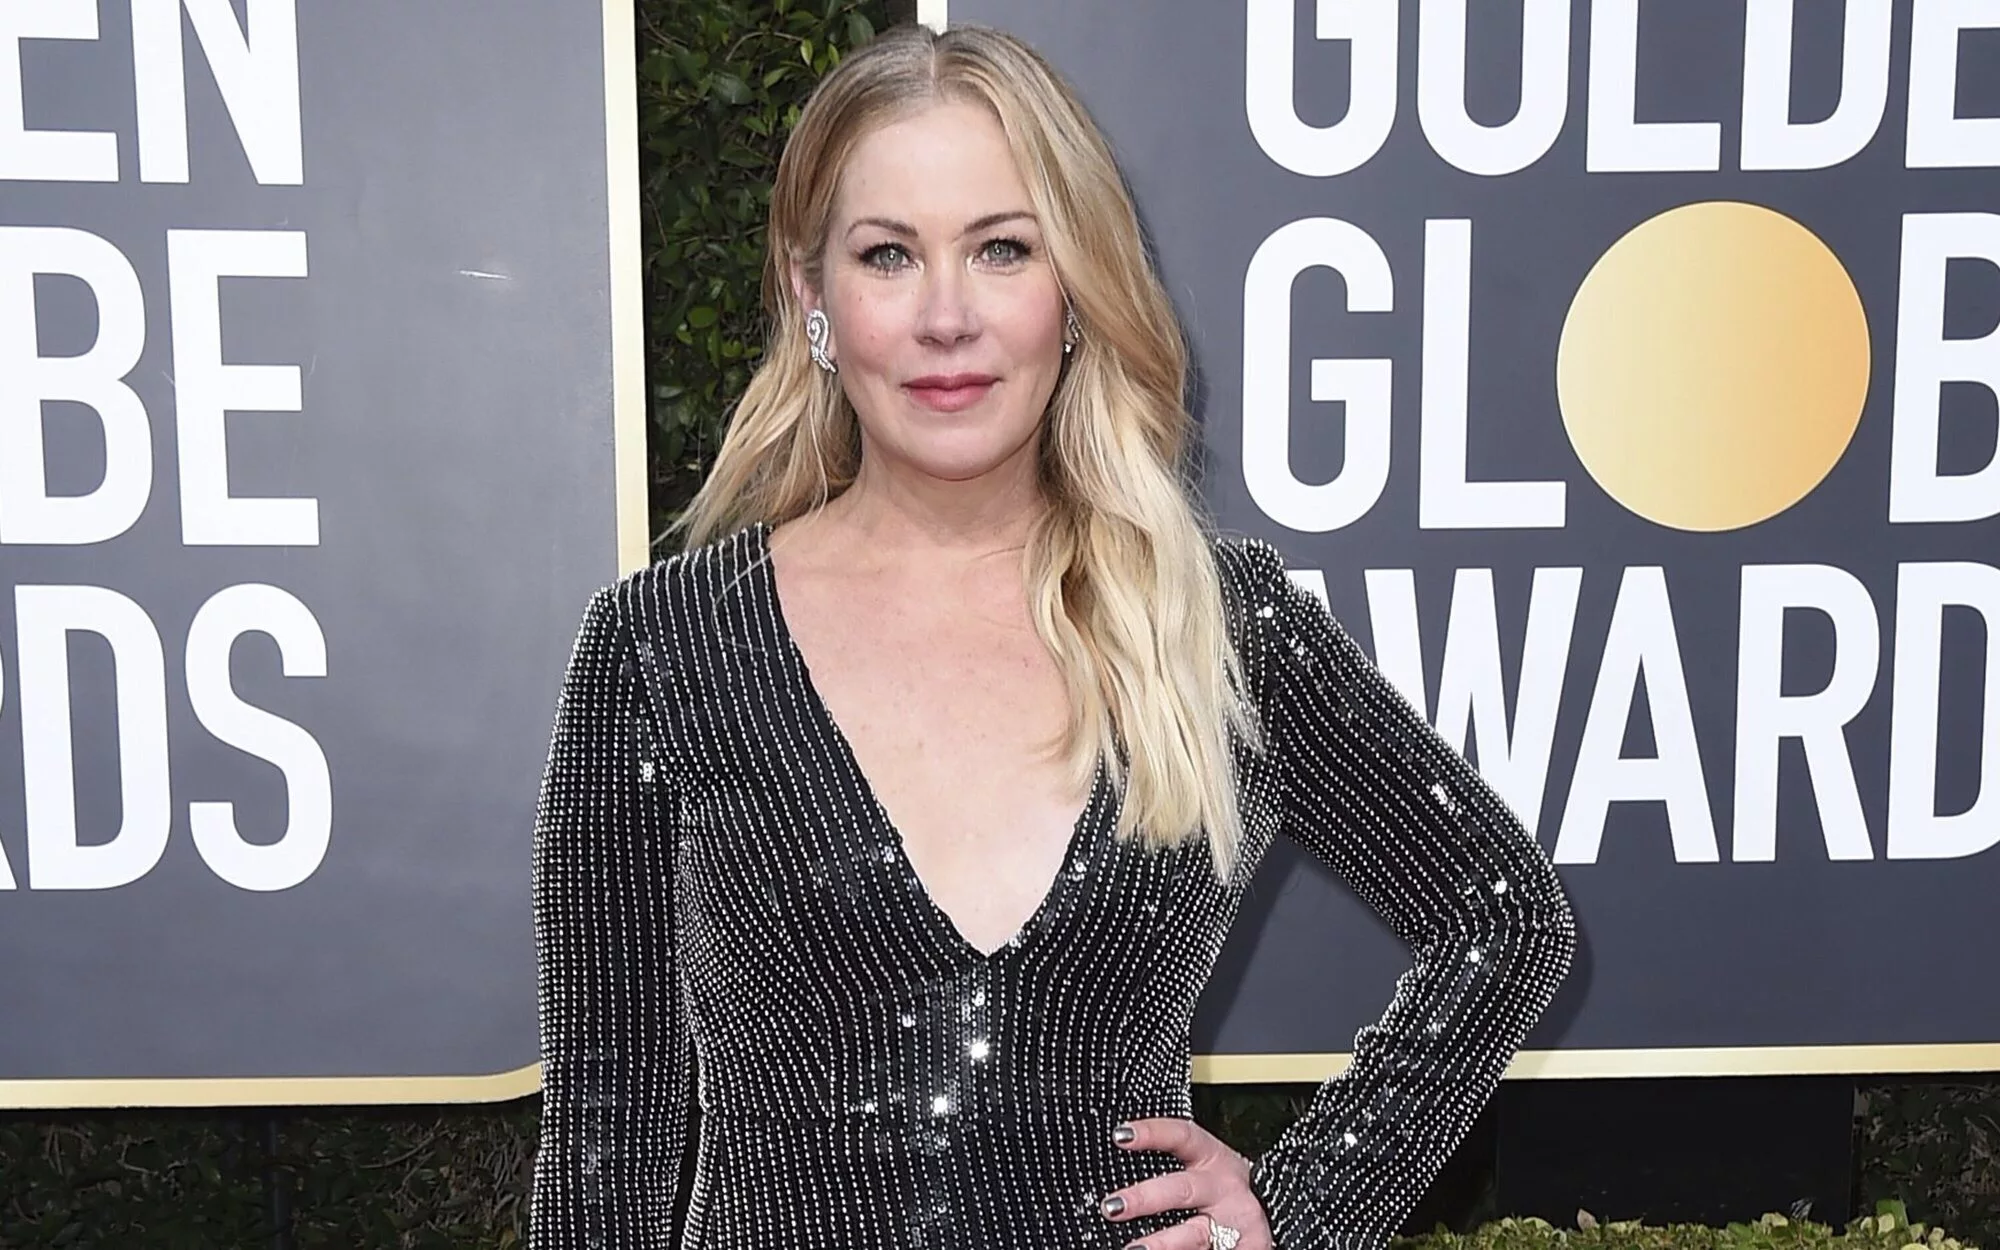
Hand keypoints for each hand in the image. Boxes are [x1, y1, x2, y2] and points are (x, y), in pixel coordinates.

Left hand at [1098, 1117, 1275, 1249]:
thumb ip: (1170, 1171)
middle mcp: (1225, 1188)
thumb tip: (1119, 1188)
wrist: (1278, 1217)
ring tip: (1134, 1249)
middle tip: (1112, 1206)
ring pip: (1196, 1233)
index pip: (1183, 1136)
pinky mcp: (1245, 1249)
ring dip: (1163, 1242)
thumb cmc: (1222, 1192)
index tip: (1120, 1135)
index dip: (1153, 1133)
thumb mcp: (1204, 1171)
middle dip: (1146, 1198)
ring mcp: (1235, 1223)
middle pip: (1183, 1189)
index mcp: (1213, 1158)